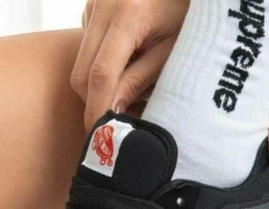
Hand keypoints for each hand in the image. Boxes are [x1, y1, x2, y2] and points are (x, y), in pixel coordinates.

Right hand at [72, 0, 188, 131]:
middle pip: (81, 73)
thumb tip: (112, 113)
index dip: (98, 109)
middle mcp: (103, 5)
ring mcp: (94, 4)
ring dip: (100, 84)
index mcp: (129, 16)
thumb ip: (139, 82)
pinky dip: (101, 64)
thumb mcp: (170, 54)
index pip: (101, 75)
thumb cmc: (187, 18)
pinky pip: (86, 49)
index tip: (100, 135)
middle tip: (119, 114)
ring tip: (131, 79)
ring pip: (81, 64)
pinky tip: (127, 58)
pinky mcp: (91, 6)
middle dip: (95, 101)